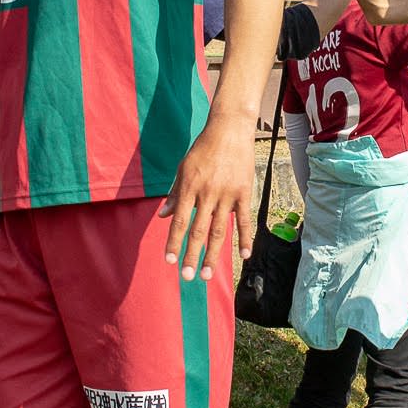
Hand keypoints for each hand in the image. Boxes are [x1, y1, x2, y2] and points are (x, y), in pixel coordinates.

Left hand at [159, 117, 253, 280]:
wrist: (229, 130)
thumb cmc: (203, 149)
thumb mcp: (183, 168)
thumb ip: (175, 194)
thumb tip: (162, 216)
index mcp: (189, 188)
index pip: (179, 221)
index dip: (173, 242)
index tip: (169, 260)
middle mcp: (207, 194)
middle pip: (198, 231)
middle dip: (192, 256)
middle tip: (188, 277)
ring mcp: (227, 195)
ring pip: (219, 231)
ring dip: (213, 255)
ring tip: (208, 274)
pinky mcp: (244, 193)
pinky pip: (244, 220)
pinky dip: (245, 238)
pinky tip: (243, 255)